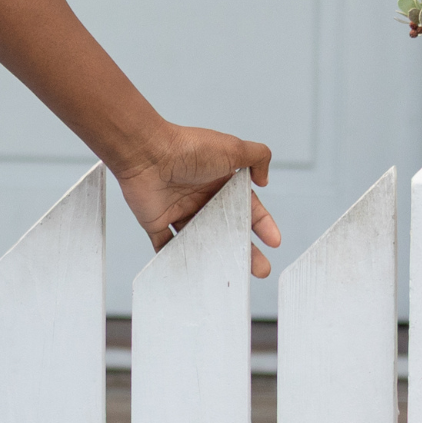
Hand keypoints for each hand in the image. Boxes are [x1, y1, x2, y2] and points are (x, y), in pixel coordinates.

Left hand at [114, 125, 280, 277]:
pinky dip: (176, 257)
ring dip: (215, 258)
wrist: (147, 153)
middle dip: (245, 250)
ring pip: (201, 240)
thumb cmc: (189, 148)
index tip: (274, 241)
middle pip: (226, 229)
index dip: (262, 224)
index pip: (246, 207)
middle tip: (259, 269)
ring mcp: (178, 211)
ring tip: (230, 275)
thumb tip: (264, 180)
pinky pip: (167, 245)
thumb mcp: (234, 148)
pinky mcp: (156, 222)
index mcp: (219, 182)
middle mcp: (200, 197)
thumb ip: (257, 157)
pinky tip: (193, 272)